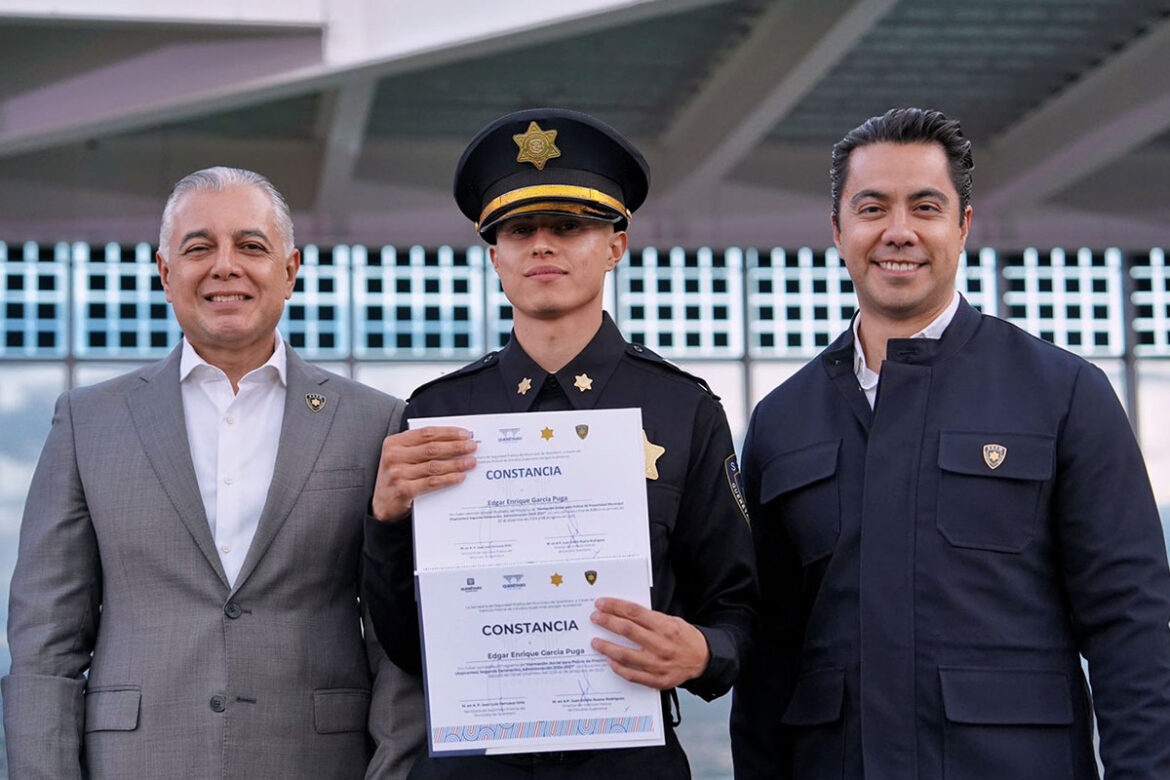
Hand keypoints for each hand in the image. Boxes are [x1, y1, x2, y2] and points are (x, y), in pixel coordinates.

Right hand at [371, 426, 475, 522]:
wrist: (382, 505)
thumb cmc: (397, 477)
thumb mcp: (401, 457)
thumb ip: (420, 447)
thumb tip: (453, 441)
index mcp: (394, 443)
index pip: (426, 433)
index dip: (448, 432)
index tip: (466, 434)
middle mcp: (394, 456)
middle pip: (432, 448)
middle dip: (455, 446)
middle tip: (472, 446)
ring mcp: (397, 474)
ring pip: (434, 466)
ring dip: (456, 463)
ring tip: (471, 462)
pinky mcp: (403, 490)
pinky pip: (431, 482)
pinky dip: (448, 479)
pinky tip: (460, 476)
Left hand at [589, 598, 709, 689]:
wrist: (703, 659)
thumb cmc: (685, 638)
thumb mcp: (672, 620)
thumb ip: (650, 619)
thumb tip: (623, 613)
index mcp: (665, 626)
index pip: (634, 613)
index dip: (615, 606)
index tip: (601, 604)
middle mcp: (661, 645)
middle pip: (627, 630)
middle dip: (607, 622)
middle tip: (595, 618)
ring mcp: (658, 664)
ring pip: (625, 655)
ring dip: (607, 647)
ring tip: (595, 641)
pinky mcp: (657, 680)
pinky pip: (632, 675)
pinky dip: (618, 668)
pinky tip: (610, 661)